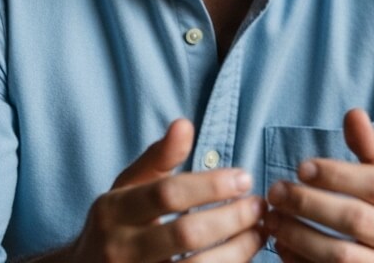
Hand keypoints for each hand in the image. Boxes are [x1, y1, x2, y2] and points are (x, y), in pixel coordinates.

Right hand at [68, 119, 264, 262]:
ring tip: (260, 231)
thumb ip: (158, 158)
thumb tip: (184, 124)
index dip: (211, 185)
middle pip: (186, 234)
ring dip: (237, 250)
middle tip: (259, 205)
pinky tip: (245, 254)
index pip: (167, 194)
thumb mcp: (127, 187)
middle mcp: (120, 247)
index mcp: (113, 210)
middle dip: (231, 218)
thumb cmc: (117, 223)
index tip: (244, 178)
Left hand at [265, 109, 373, 262]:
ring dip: (298, 236)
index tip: (302, 168)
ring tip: (273, 218)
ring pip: (340, 256)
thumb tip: (353, 114)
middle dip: (309, 204)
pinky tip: (283, 246)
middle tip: (277, 192)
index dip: (336, 175)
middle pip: (355, 220)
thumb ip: (372, 149)